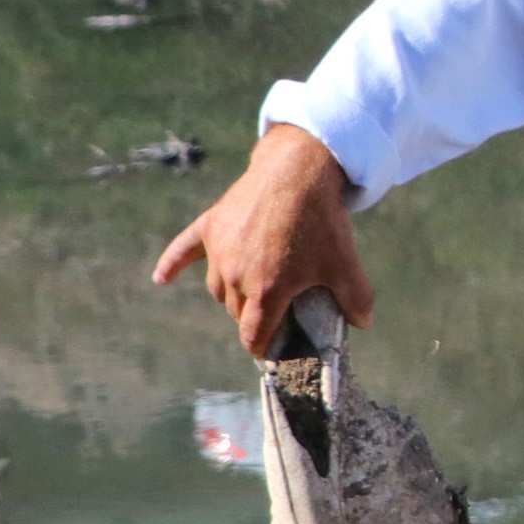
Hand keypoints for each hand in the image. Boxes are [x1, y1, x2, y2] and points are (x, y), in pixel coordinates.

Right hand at [150, 123, 375, 356]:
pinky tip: (160, 279)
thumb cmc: (322, 223)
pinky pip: (184, 250)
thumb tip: (363, 323)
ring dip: (233, 293)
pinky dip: (172, 265)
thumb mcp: (346, 264)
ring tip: (254, 288)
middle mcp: (235, 275)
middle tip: (274, 312)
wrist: (298, 172)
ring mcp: (219, 250)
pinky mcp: (210, 226)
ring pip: (219, 287)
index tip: (272, 351)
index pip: (254, 335)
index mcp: (266, 291)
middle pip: (237, 311)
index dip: (264, 348)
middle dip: (254, 316)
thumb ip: (356, 298)